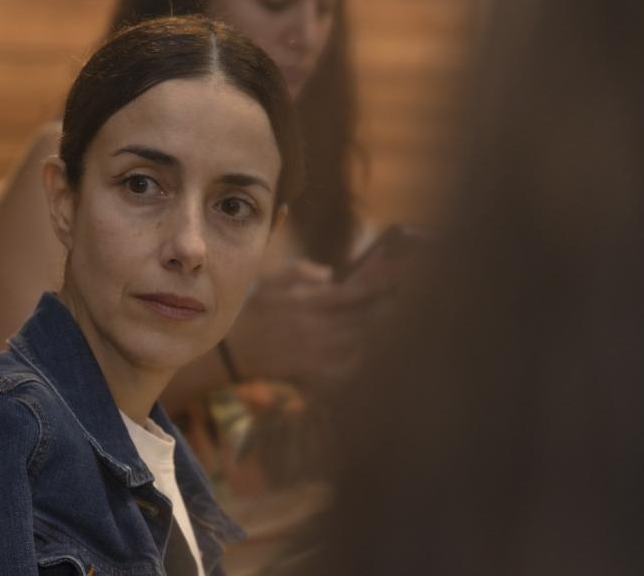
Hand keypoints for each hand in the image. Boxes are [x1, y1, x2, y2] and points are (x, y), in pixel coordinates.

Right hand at [225, 255, 398, 388]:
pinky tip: (377, 351)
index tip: (401, 274)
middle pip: (363, 318)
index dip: (379, 282)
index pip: (352, 291)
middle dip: (390, 308)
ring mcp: (314, 351)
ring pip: (360, 342)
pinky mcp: (312, 370)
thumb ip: (299, 272)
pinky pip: (347, 367)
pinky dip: (365, 359)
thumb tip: (329, 273)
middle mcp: (314, 325)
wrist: (230, 349)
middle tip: (413, 299)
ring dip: (381, 332)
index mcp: (306, 301)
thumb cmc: (253, 311)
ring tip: (403, 323)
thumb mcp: (270, 281)